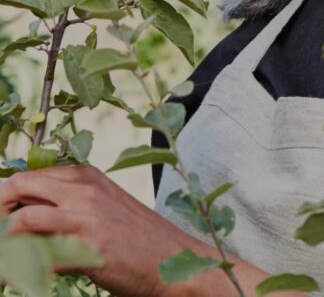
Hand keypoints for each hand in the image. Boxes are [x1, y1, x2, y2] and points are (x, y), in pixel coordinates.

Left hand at [0, 164, 276, 296]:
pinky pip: (37, 257)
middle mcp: (85, 192)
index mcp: (88, 177)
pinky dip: (19, 269)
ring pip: (21, 221)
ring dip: (4, 244)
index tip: (1, 216)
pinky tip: (18, 278)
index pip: (28, 175)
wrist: (175, 261)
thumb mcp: (106, 206)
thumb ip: (71, 202)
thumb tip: (24, 210)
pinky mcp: (89, 251)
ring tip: (4, 262)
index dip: (6, 197)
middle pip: (18, 187)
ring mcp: (87, 219)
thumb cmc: (139, 238)